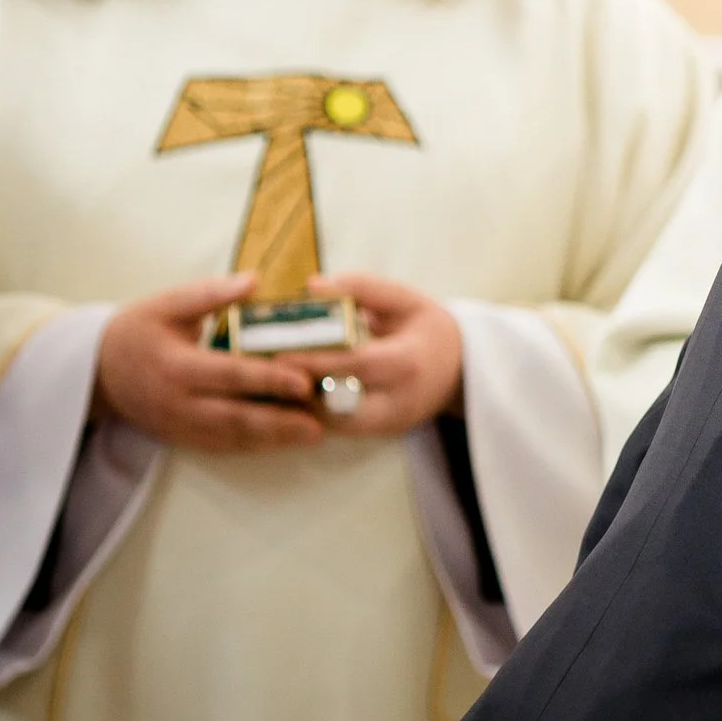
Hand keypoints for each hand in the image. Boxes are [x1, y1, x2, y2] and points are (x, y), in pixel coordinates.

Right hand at [94, 273, 323, 453]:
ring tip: (314, 433)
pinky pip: (222, 446)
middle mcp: (177, 402)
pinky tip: (284, 440)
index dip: (268, 378)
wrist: (94, 372)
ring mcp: (179, 425)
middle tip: (320, 421)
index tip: (303, 381)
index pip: (229, 374)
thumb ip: (210, 294)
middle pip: (234, 415)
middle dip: (279, 420)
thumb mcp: (166, 304)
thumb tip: (255, 280)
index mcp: (175, 365)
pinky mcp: (181, 438)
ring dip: (274, 438)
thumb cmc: (136, 330)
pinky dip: (254, 445)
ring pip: (231, 437)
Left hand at [270, 273, 463, 437]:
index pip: (358, 364)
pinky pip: (337, 428)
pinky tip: (287, 396)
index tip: (278, 353)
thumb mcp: (406, 299)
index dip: (317, 361)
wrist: (462, 370)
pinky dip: (311, 412)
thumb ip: (363, 287)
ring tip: (267, 386)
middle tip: (260, 375)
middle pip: (340, 405)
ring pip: (333, 424)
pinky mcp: (379, 434)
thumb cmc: (428, 329)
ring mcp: (389, 423)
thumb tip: (312, 286)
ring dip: (300, 406)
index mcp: (409, 360)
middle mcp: (400, 399)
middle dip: (298, 392)